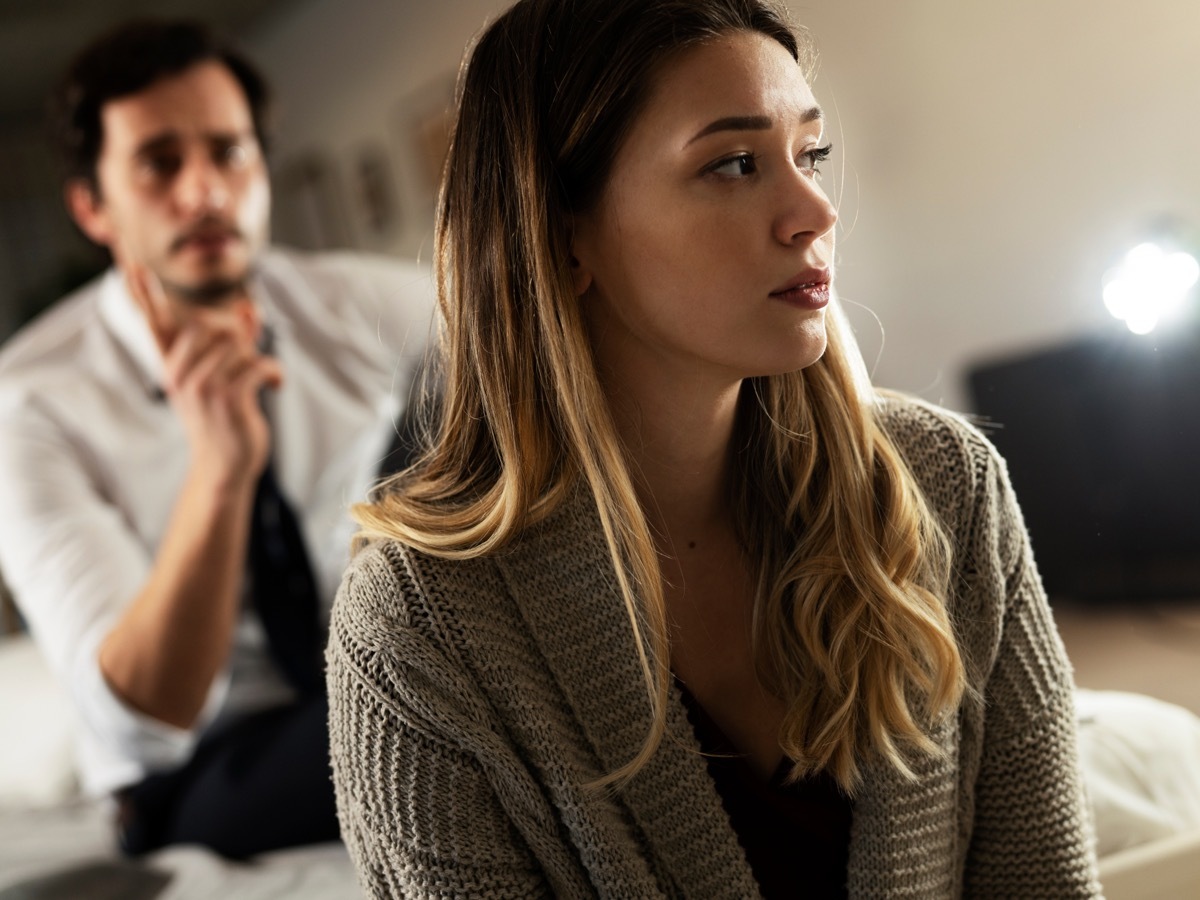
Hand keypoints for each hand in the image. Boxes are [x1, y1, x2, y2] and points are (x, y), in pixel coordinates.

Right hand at [119, 254, 283, 492]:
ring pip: (237, 344)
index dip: (144, 293)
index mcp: (172, 366)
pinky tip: (275, 386)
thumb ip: (237, 341)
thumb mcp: (225, 377)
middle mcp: (178, 373)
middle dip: (239, 336)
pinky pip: (257, 363)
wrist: (226, 466)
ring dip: (258, 359)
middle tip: (250, 359)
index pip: (156, 323)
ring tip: (260, 380)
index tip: (129, 260)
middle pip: (213, 325)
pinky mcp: (226, 398)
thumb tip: (251, 308)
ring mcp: (200, 386)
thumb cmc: (226, 419)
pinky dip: (274, 373)